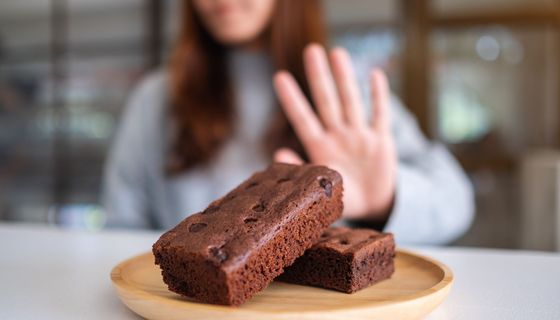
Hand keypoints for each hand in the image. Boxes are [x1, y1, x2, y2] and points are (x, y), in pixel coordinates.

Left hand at [273, 44, 396, 220]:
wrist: (375, 204)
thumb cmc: (343, 197)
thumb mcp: (321, 189)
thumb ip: (301, 169)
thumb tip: (278, 152)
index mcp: (320, 148)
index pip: (303, 119)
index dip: (292, 99)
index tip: (279, 77)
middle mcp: (338, 136)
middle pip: (327, 102)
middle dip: (319, 77)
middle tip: (311, 50)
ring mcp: (360, 136)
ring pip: (351, 102)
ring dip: (345, 79)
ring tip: (337, 53)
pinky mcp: (381, 140)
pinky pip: (380, 115)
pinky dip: (379, 96)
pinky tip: (375, 74)